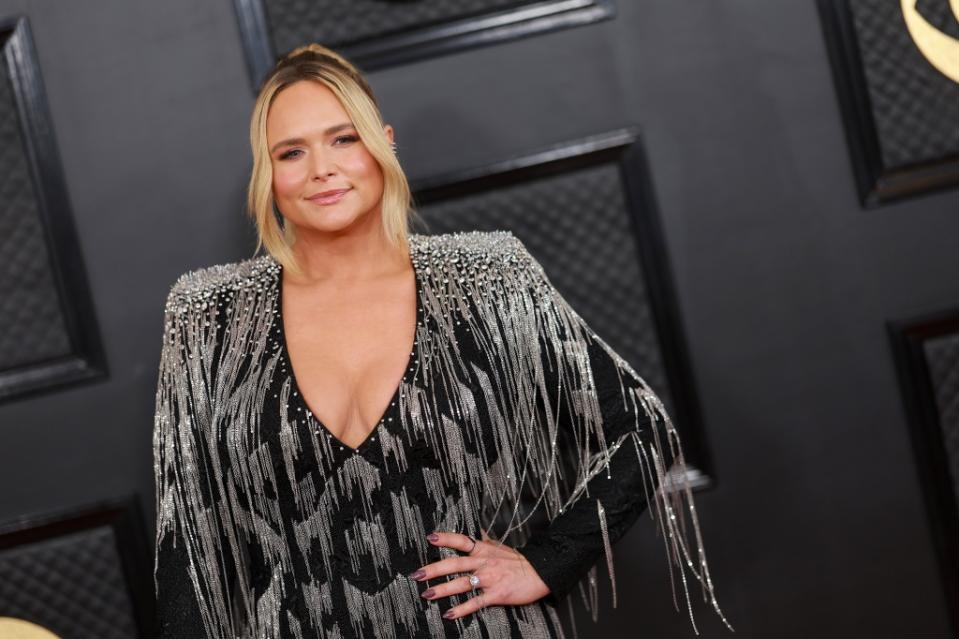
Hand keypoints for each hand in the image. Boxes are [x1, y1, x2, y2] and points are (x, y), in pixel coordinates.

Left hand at [408, 530, 550, 619]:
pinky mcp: (496, 594)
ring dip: (443, 590)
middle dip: (434, 569)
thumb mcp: (501, 546)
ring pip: (462, 583)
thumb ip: (486, 541)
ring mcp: (490, 578)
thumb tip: (478, 532)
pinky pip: (476, 602)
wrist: (540, 572)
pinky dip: (461, 609)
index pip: (462, 541)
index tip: (430, 538)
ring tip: (427, 594)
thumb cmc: (519, 561)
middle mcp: (484, 562)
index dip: (446, 538)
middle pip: (455, 564)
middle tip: (417, 574)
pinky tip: (449, 614)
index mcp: (484, 549)